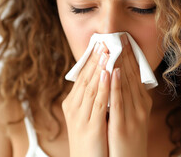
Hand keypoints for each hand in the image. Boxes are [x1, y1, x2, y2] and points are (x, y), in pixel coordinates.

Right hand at [62, 42, 109, 156]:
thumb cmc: (90, 138)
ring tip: (106, 50)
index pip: (82, 76)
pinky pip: (98, 102)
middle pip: (85, 77)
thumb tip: (101, 78)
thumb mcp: (87, 115)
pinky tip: (108, 73)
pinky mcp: (90, 126)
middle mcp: (73, 107)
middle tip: (104, 41)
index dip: (91, 59)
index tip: (99, 44)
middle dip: (96, 59)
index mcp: (72, 103)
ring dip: (99, 67)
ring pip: (91, 86)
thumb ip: (92, 98)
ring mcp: (80, 116)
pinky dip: (103, 86)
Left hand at [108, 34, 151, 156]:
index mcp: (142, 102)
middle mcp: (140, 105)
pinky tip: (113, 71)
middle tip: (120, 36)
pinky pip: (118, 102)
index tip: (124, 40)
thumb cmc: (129, 138)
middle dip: (125, 55)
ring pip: (126, 84)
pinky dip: (116, 85)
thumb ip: (128, 97)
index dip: (130, 56)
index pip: (136, 74)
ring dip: (120, 64)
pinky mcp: (123, 125)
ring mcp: (133, 115)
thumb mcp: (133, 114)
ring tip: (115, 46)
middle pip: (132, 75)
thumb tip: (121, 77)